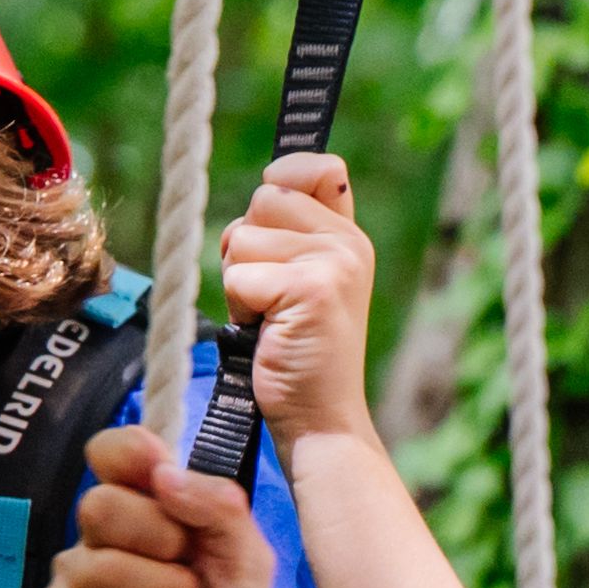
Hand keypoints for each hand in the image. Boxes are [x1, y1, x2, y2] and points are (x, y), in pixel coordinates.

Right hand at [38, 423, 301, 587]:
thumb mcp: (246, 560)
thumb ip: (219, 506)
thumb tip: (163, 472)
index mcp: (146, 509)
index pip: (112, 452)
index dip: (129, 453)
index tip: (160, 475)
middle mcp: (101, 538)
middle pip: (101, 504)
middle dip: (163, 547)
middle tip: (191, 584)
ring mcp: (71, 579)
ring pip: (101, 563)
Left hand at [219, 151, 383, 453]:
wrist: (321, 421)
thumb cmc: (300, 355)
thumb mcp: (305, 281)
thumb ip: (293, 232)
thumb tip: (271, 179)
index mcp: (351, 237)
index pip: (318, 166)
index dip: (285, 177)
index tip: (274, 213)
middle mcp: (349, 243)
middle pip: (263, 199)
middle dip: (247, 248)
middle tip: (272, 298)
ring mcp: (334, 263)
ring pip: (242, 236)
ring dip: (240, 281)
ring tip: (271, 319)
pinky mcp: (310, 288)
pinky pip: (237, 276)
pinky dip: (240, 309)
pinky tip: (268, 334)